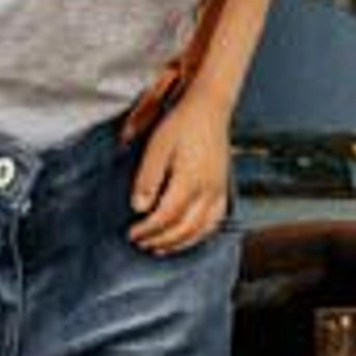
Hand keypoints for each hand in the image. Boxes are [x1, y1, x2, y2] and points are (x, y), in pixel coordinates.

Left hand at [128, 92, 231, 254]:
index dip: (147, 230)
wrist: (210, 108)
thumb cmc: (182, 124)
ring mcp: (219, 191)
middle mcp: (208, 191)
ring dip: (179, 243)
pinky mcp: (224, 188)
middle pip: (183, 228)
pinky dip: (200, 235)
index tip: (131, 233)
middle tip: (141, 243)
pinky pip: (215, 222)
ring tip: (160, 247)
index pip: (166, 217)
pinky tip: (188, 236)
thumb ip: (148, 178)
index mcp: (190, 181)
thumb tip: (138, 207)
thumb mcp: (157, 147)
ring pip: (201, 230)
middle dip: (160, 240)